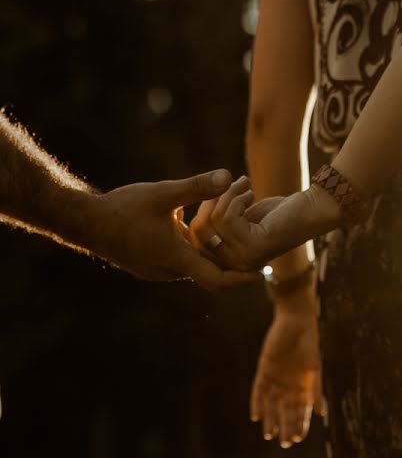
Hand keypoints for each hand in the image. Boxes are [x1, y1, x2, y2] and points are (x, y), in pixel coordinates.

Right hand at [88, 170, 261, 289]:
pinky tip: (198, 231)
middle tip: (251, 246)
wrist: (83, 221)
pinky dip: (193, 252)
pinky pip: (179, 263)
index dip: (242, 279)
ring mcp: (157, 272)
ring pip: (193, 266)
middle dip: (229, 260)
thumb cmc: (121, 208)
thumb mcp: (163, 193)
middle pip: (209, 273)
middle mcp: (169, 272)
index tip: (262, 273)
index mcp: (177, 259)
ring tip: (229, 236)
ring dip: (210, 254)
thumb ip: (197, 186)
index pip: (218, 281)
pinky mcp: (149, 266)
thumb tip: (229, 176)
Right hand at [188, 183, 341, 270]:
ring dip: (225, 196)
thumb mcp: (238, 217)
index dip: (196, 219)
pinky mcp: (255, 248)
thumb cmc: (276, 212)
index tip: (211, 197)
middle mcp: (235, 267)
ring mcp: (245, 260)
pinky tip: (250, 191)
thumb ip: (214, 223)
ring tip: (243, 186)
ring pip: (213, 223)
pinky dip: (235, 198)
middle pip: (199, 234)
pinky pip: (226, 218)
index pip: (194, 248)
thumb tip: (187, 219)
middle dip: (209, 203)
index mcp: (230, 263)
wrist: (309, 209)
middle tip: (229, 185)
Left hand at [251, 280, 324, 446]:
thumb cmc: (310, 344)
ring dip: (271, 419)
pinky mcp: (264, 369)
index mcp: (304, 384)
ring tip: (269, 435)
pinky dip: (257, 403)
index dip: (300, 424)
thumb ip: (316, 391)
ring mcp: (276, 377)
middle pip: (286, 410)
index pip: (302, 409)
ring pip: (272, 403)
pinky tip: (256, 416)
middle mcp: (290, 383)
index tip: (297, 438)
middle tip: (284, 443)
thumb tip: (321, 413)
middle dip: (286, 426)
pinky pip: (259, 390)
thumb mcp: (315, 369)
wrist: (297, 321)